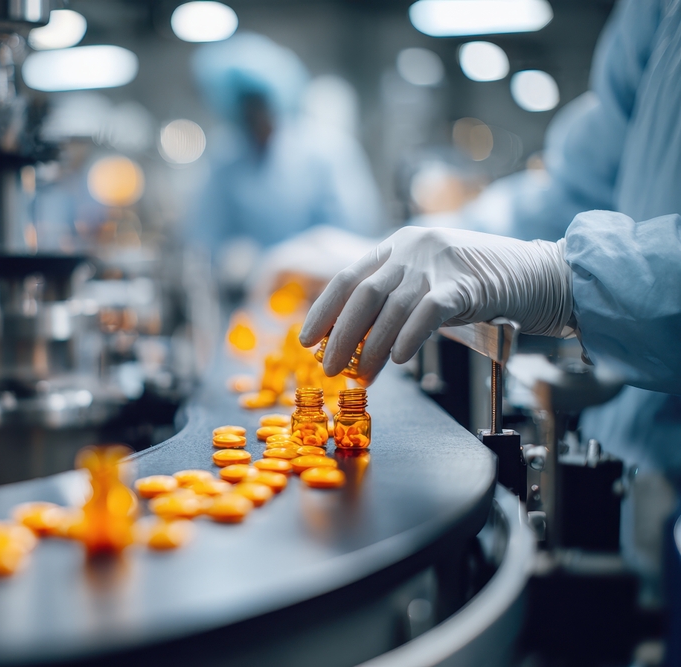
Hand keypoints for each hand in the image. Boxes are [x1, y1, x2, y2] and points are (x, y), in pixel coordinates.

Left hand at [299, 227, 573, 381]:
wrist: (548, 274)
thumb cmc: (487, 287)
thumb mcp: (432, 284)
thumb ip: (398, 303)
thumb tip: (358, 343)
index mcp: (400, 245)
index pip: (348, 276)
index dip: (323, 309)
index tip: (306, 339)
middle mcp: (414, 247)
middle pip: (362, 293)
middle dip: (340, 334)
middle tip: (328, 367)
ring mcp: (440, 261)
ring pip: (391, 306)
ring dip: (370, 346)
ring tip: (361, 376)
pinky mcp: (467, 282)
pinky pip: (427, 312)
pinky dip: (408, 338)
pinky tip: (397, 361)